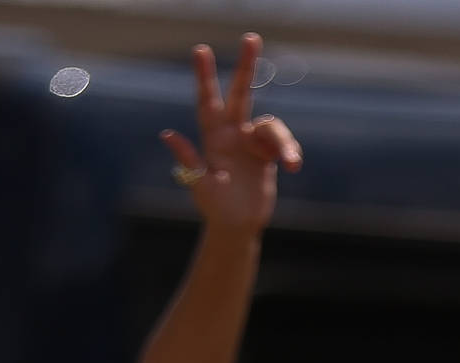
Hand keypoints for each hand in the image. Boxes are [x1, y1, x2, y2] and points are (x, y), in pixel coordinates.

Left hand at [161, 35, 302, 235]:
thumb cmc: (214, 207)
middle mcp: (233, 134)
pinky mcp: (269, 155)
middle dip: (245, 66)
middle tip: (251, 38)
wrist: (238, 226)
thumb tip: (167, 134)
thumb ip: (187, 158)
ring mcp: (252, 143)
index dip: (204, 76)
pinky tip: (292, 166)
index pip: (207, 101)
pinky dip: (290, 152)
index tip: (201, 50)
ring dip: (283, 141)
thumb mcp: (199, 183)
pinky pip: (284, 144)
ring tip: (289, 162)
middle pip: (242, 93)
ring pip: (272, 125)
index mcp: (212, 137)